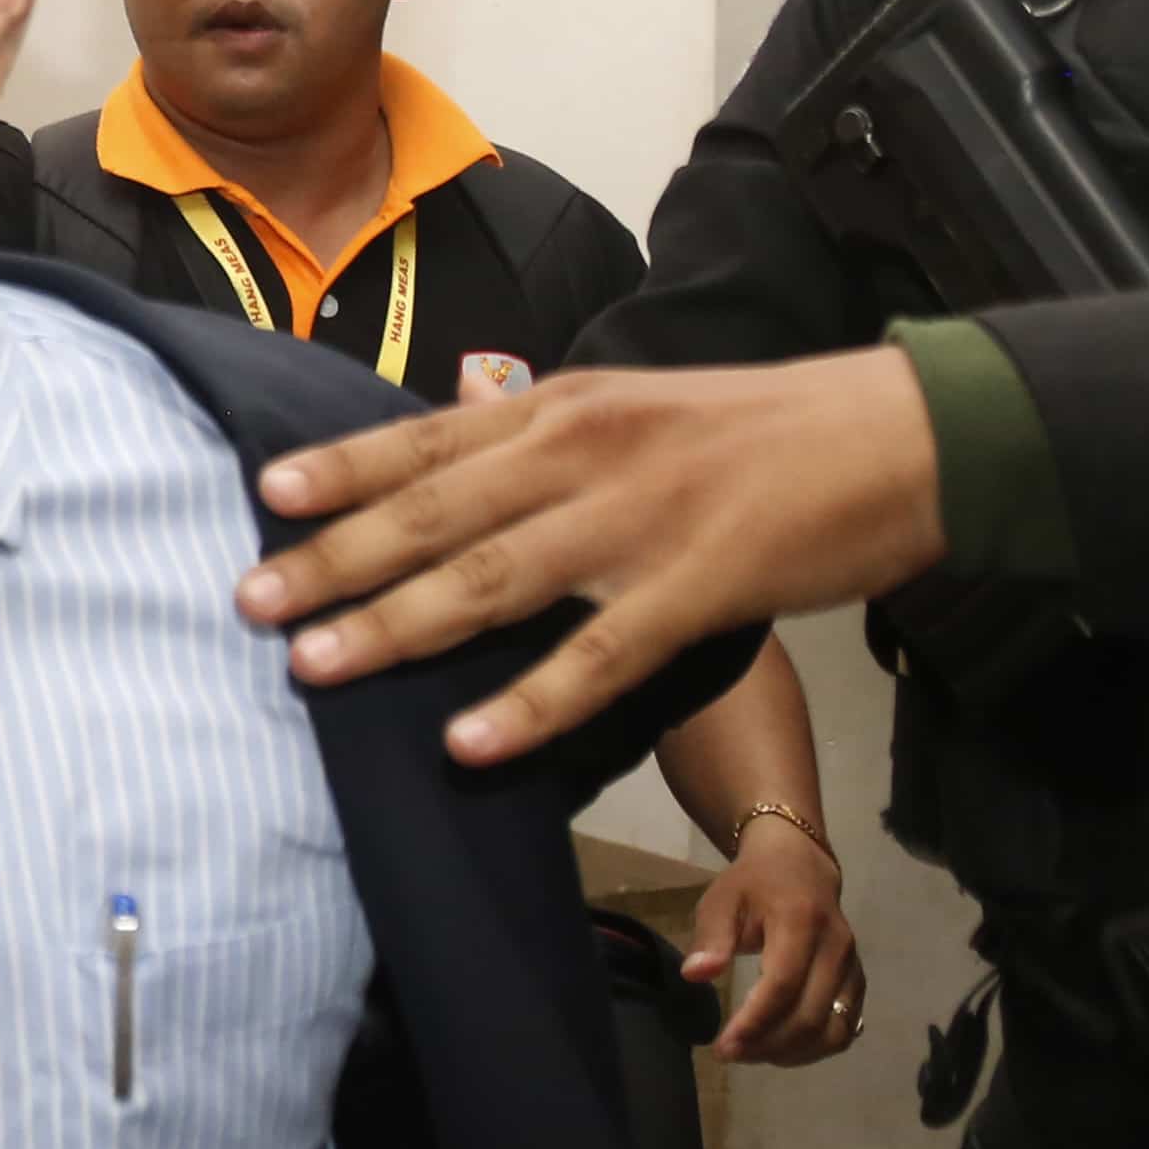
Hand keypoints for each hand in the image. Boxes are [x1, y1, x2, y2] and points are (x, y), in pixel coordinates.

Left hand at [238, 350, 947, 766]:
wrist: (900, 435)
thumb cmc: (760, 432)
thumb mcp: (635, 409)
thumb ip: (544, 441)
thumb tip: (451, 473)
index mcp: (564, 406)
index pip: (429, 437)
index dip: (344, 468)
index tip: (263, 495)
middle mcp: (584, 452)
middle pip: (436, 512)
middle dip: (336, 560)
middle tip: (248, 602)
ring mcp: (638, 520)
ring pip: (492, 579)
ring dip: (396, 627)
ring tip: (315, 666)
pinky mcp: (698, 588)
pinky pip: (597, 656)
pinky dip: (527, 702)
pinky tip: (468, 741)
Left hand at [683, 821, 866, 1065]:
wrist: (801, 866)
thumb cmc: (753, 884)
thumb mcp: (722, 899)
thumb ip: (711, 937)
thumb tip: (696, 975)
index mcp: (801, 922)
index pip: (783, 985)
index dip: (754, 1022)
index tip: (722, 1046)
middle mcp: (836, 948)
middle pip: (810, 1015)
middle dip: (768, 1044)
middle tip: (730, 1054)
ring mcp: (853, 967)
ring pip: (835, 1029)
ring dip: (794, 1053)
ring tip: (753, 1054)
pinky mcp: (858, 982)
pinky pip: (846, 1027)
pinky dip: (815, 1048)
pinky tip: (781, 1048)